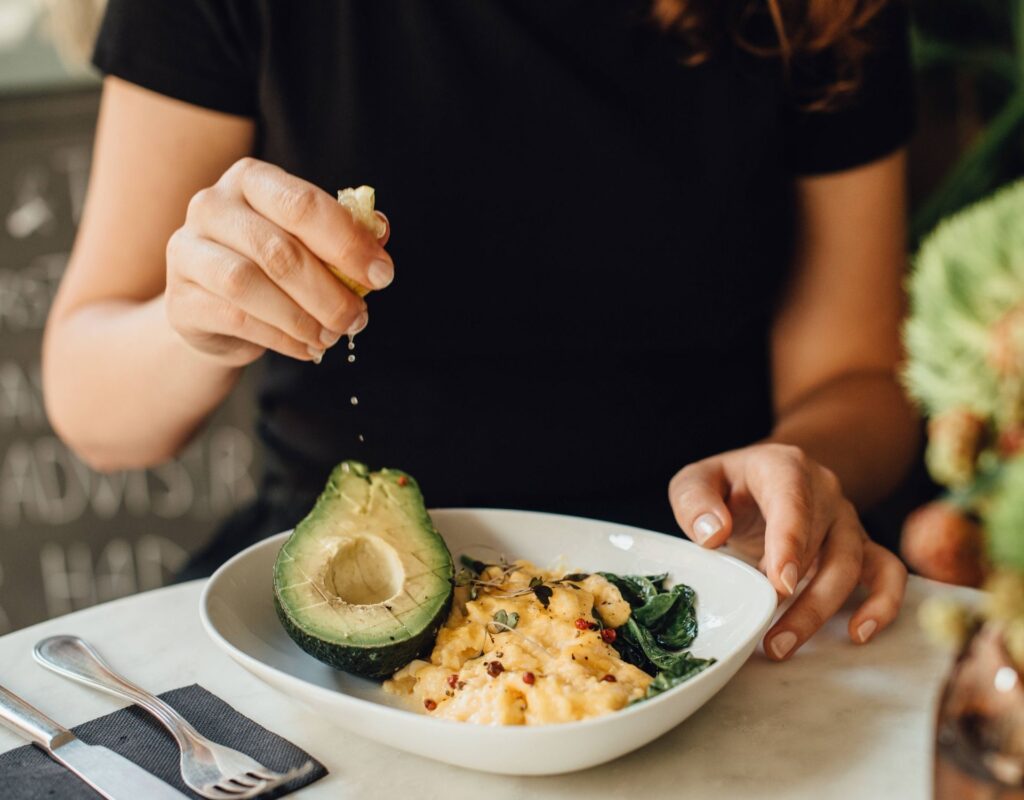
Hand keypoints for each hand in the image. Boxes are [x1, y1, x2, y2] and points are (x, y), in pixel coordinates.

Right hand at [165, 157, 391, 366]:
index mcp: (250, 180)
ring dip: (302, 317)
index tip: (382, 275)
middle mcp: (211, 206)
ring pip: (250, 284)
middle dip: (329, 291)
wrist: (215, 312)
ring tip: (332, 335)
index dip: (348, 242)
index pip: (302, 204)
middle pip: (277, 250)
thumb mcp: (310, 245)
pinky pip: (235, 319)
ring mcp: (186, 251)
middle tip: (358, 318)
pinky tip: (307, 348)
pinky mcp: (179, 299)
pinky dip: (281, 338)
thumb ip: (345, 235)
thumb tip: (380, 229)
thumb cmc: (272, 268)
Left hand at [668, 443, 906, 660]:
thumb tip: (713, 534)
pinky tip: (859, 633)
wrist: (765, 477)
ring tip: (784, 645)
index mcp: (784, 468)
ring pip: (852, 564)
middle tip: (770, 639)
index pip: (793, 501)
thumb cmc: (728, 484)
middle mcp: (824, 491)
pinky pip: (887, 571)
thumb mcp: (696, 481)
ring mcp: (846, 519)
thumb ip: (693, 499)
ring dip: (822, 609)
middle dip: (801, 596)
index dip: (790, 542)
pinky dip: (883, 601)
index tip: (780, 583)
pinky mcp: (859, 544)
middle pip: (824, 543)